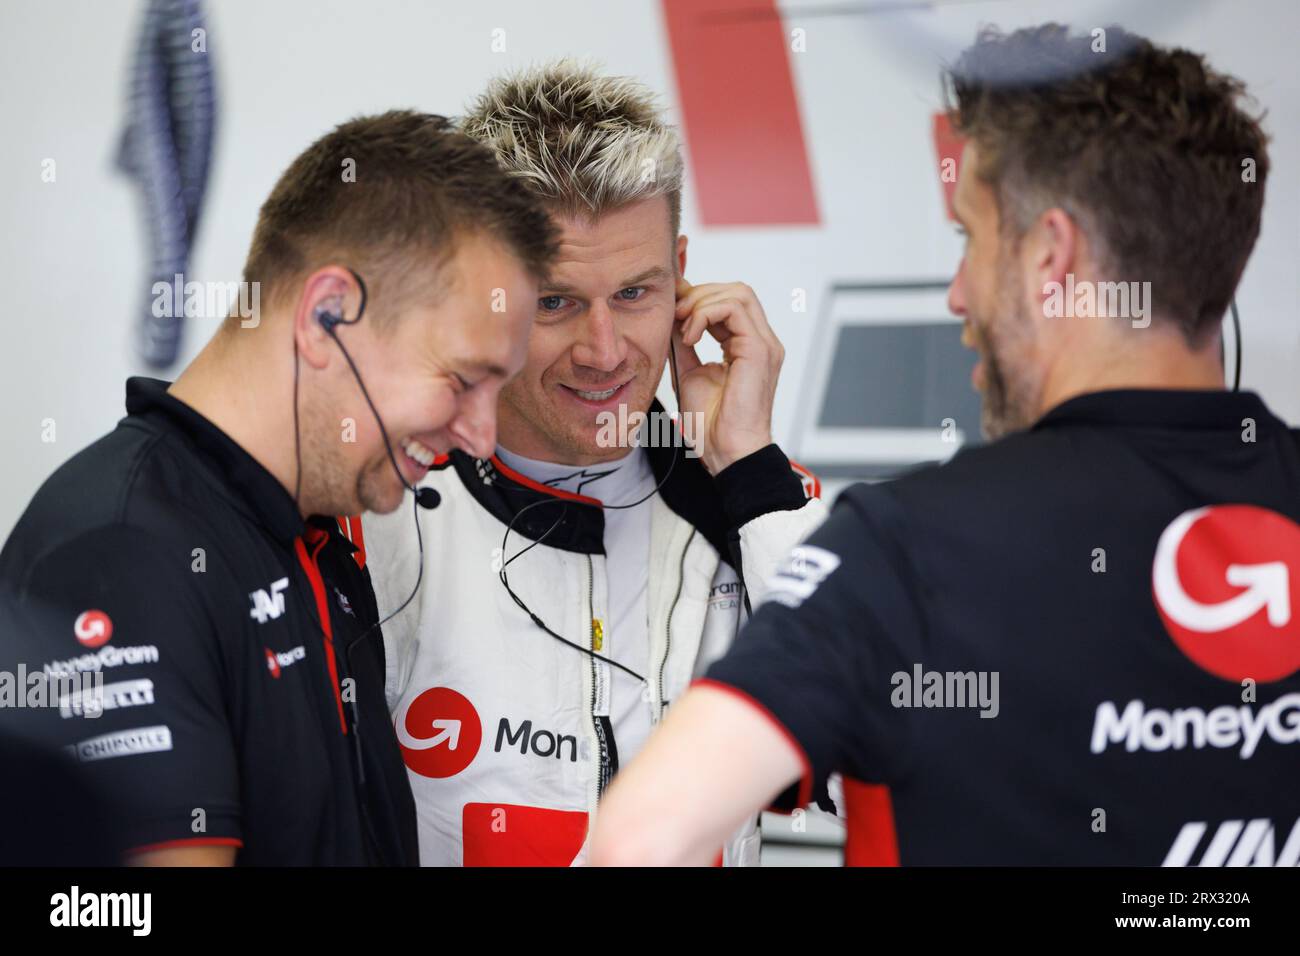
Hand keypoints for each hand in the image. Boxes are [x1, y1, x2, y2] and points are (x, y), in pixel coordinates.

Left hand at [672, 278, 784, 474]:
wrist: (727, 451)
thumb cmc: (712, 423)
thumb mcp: (690, 371)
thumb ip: (686, 343)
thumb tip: (673, 318)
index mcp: (748, 346)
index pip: (729, 302)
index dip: (698, 298)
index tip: (672, 309)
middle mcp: (761, 342)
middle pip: (736, 290)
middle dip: (699, 295)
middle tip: (675, 315)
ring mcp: (764, 344)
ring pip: (738, 293)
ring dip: (701, 303)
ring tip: (682, 327)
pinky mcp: (759, 350)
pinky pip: (733, 308)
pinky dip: (705, 315)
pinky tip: (689, 336)